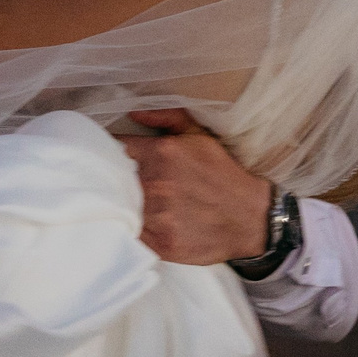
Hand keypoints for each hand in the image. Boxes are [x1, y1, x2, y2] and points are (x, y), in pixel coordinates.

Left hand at [117, 108, 275, 266]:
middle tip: (111, 181)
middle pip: (111, 179)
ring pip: (119, 208)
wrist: (252, 218)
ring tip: (123, 204)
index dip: (106, 152)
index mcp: (161, 153)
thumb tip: (133, 112)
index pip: (113, 148)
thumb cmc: (223, 174)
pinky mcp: (160, 244)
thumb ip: (167, 116)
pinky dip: (129, 229)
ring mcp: (157, 216)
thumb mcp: (200, 135)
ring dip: (118, 205)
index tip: (105, 156)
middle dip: (109, 179)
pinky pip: (131, 234)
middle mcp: (155, 184)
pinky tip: (134, 225)